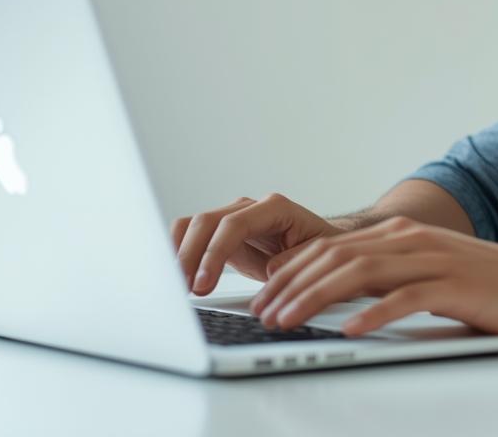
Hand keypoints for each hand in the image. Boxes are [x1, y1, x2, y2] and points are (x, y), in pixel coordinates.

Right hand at [171, 193, 343, 294]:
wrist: (321, 246)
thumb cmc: (321, 249)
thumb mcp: (317, 256)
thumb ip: (295, 259)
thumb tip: (273, 267)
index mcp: (274, 208)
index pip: (234, 225)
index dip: (215, 254)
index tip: (203, 282)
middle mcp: (249, 208)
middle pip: (206, 222)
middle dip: (190, 256)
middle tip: (184, 289)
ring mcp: (233, 218)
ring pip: (193, 226)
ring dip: (179, 254)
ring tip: (176, 285)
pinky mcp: (222, 235)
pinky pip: (192, 238)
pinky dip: (180, 254)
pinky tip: (177, 276)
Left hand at [247, 216, 497, 335]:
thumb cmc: (485, 285)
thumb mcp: (427, 273)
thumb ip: (388, 279)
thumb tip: (341, 302)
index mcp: (399, 234)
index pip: (332, 246)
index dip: (293, 268)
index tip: (265, 291)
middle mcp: (409, 239)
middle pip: (336, 256)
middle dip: (292, 284)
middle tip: (263, 310)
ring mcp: (431, 259)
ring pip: (359, 273)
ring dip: (317, 297)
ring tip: (289, 318)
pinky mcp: (453, 284)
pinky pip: (404, 297)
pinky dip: (373, 313)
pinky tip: (351, 329)